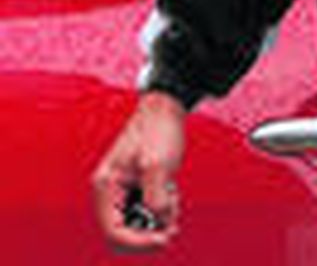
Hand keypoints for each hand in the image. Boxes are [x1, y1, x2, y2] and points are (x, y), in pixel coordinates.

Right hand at [90, 91, 186, 251]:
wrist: (165, 110)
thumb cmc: (158, 131)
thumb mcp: (158, 164)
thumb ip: (156, 196)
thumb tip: (159, 222)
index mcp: (106, 186)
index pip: (114, 232)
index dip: (139, 242)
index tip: (164, 239)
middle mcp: (110, 192)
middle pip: (124, 233)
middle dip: (149, 232)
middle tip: (173, 226)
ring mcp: (123, 191)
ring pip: (137, 224)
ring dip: (158, 220)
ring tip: (173, 199)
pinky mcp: (136, 188)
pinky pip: (146, 212)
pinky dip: (161, 209)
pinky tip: (172, 193)